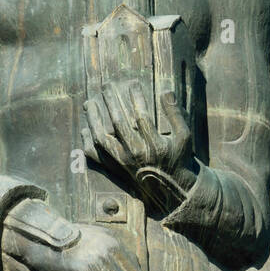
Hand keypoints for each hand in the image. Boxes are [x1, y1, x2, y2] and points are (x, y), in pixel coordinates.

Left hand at [82, 81, 194, 208]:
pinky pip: (97, 155)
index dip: (136, 98)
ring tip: (89, 102)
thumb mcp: (184, 135)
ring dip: (94, 119)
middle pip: (119, 123)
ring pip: (102, 138)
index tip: (132, 83)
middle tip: (107, 85)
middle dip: (112, 101)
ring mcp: (124, 162)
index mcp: (156, 146)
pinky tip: (85, 129)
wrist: (171, 187)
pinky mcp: (116, 168)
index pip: (142, 117)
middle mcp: (137, 154)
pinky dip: (88, 142)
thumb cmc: (179, 155)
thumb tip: (166, 91)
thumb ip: (175, 113)